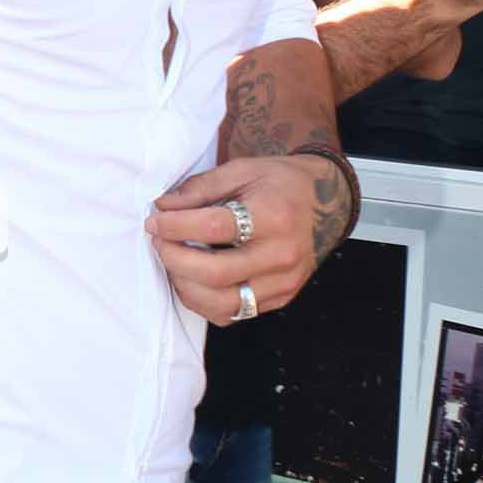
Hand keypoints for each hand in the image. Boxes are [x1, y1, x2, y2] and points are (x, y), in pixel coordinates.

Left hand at [146, 153, 343, 323]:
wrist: (329, 202)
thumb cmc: (281, 183)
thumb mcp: (243, 169)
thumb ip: (200, 188)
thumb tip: (163, 208)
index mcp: (273, 216)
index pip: (213, 227)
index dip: (175, 226)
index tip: (154, 221)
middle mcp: (282, 254)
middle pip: (215, 273)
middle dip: (174, 259)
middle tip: (159, 243)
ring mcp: (284, 282)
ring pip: (223, 303)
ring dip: (186, 287)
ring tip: (174, 263)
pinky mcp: (282, 297)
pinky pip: (235, 313)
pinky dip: (205, 303)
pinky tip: (194, 282)